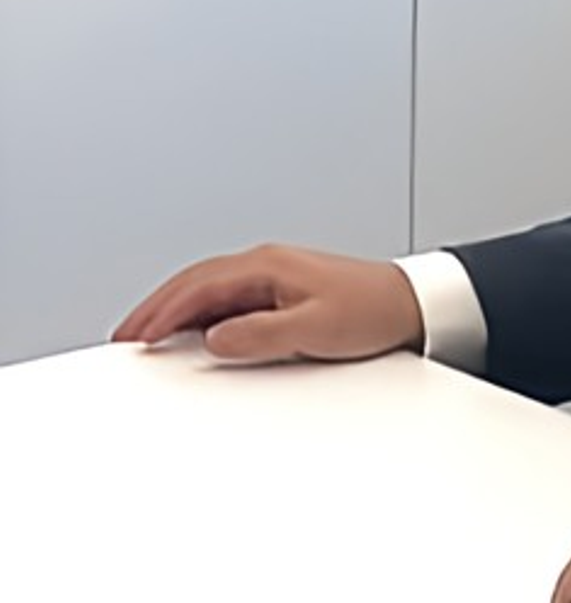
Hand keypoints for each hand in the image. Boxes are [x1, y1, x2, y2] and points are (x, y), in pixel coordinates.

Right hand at [111, 244, 423, 363]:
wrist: (411, 303)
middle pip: (196, 282)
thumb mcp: (313, 329)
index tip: (136, 336)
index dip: (162, 312)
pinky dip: (201, 310)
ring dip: (176, 308)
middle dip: (157, 308)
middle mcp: (267, 263)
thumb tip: (214, 339)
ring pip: (209, 287)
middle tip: (127, 336)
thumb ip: (260, 334)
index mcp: (268, 265)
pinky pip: (228, 295)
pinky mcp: (284, 287)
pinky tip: (193, 330)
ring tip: (149, 334)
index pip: (199, 286)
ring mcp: (275, 273)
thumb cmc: (372, 309)